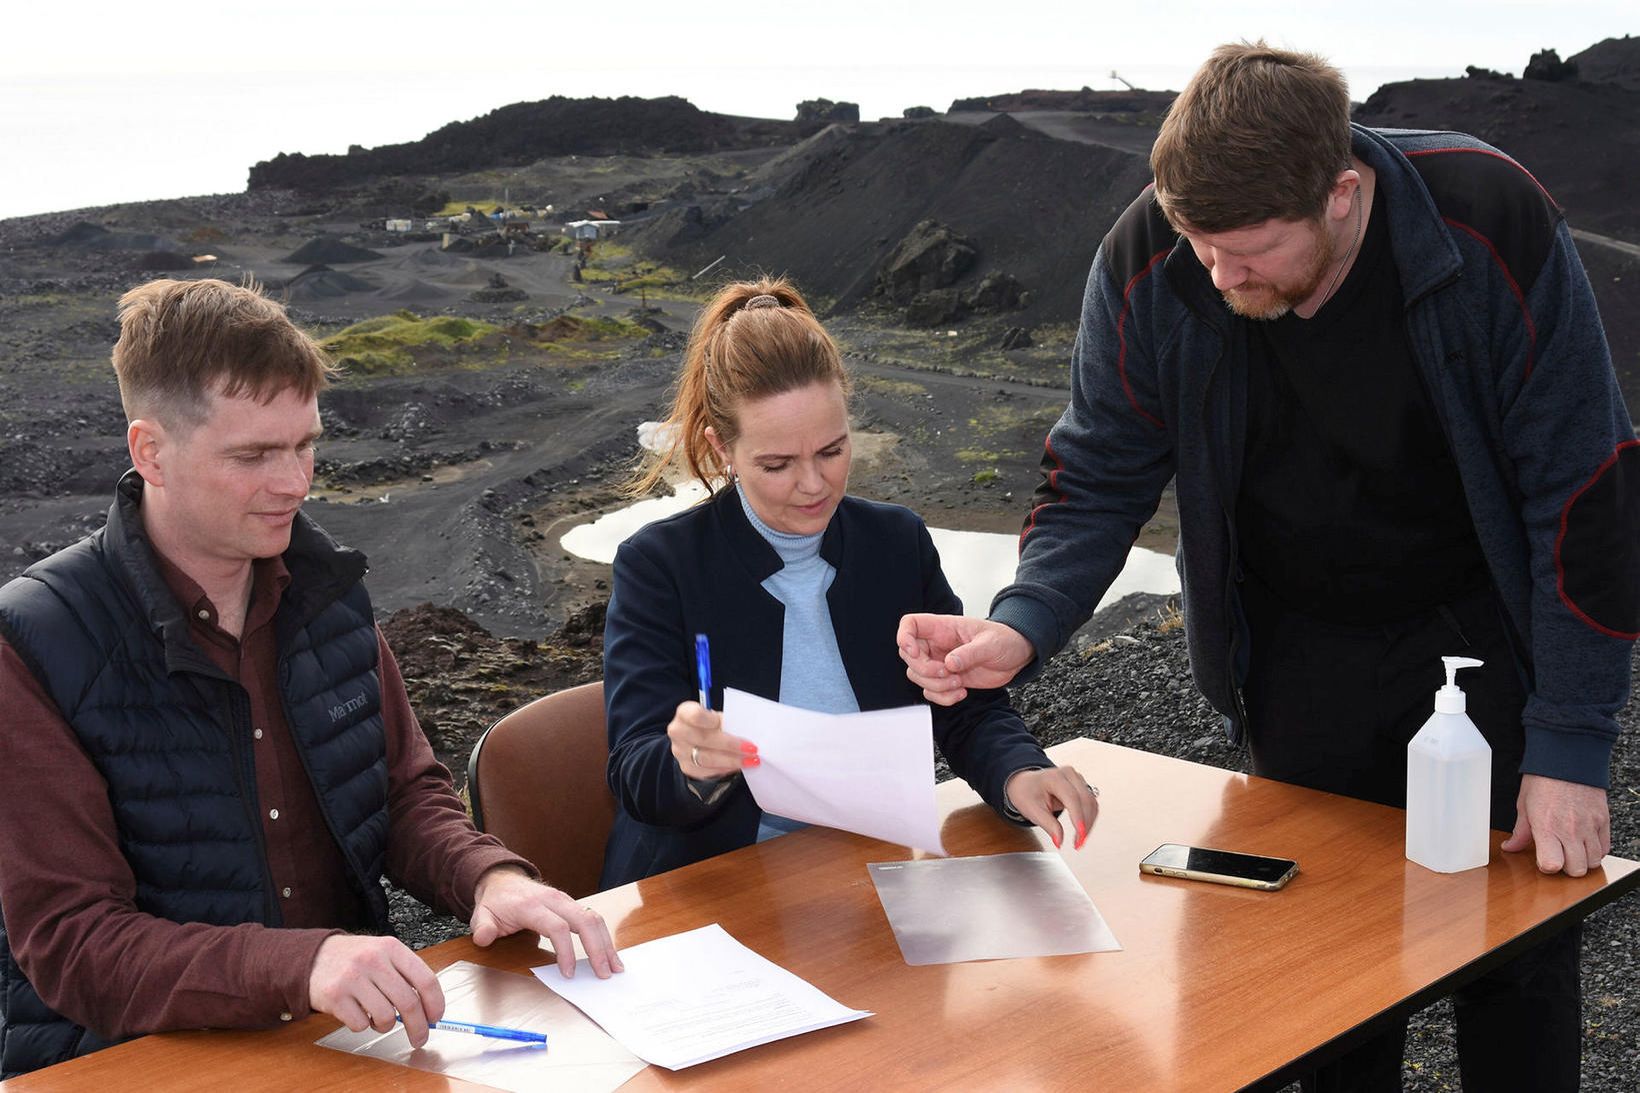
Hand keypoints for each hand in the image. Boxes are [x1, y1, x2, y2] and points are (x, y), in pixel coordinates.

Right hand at [308, 934, 443, 1046]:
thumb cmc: (355, 958)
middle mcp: (373, 960)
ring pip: (386, 1017)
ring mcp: (353, 978)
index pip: (426, 979)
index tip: (436, 1018)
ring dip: (386, 1025)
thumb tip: (429, 1008)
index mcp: (391, 948)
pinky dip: (364, 1025)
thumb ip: (406, 974)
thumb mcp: (383, 953)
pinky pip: (361, 1024)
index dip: (436, 1003)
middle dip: (418, 1027)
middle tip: (419, 1037)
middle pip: (409, 1003)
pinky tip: (359, 1013)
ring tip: (378, 1017)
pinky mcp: (335, 996)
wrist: (313, 956)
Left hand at [470, 865, 624, 977]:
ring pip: (594, 918)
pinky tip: (610, 953)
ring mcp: (567, 901)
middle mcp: (555, 900)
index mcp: (533, 905)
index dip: (566, 951)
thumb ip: (483, 927)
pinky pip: (594, 919)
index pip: (557, 927)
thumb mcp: (482, 914)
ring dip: (607, 943)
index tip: (569, 974)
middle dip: (597, 948)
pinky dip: (604, 937)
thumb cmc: (496, 902)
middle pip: (584, 921)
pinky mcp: (573, 905)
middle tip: (604, 974)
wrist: (504, 879)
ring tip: (616, 967)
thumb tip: (483, 938)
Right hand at [667, 701, 758, 779]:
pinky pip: (707, 771)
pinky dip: (725, 769)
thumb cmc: (710, 724)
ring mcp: (680, 751)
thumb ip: (727, 722)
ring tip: (750, 760)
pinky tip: (738, 766)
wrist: (696, 739)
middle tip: (752, 748)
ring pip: (707, 758)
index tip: (728, 723)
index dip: (711, 720)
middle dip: (731, 744)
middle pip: (704, 739)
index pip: (695, 715)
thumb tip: (748, 732)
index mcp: (684, 713)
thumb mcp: (717, 717)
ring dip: (732, 760)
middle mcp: (677, 731)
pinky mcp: (687, 767)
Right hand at [897, 614, 1033, 705]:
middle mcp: (937, 645)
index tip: (916, 653)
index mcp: (943, 628)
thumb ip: (970, 653)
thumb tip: (949, 663)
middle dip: (925, 670)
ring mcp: (940, 663)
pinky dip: (943, 698)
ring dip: (936, 686)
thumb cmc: (1004, 640)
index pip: (910, 624)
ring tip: (960, 684)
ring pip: (918, 676)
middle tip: (949, 674)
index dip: (904, 638)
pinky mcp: (947, 680)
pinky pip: (931, 692)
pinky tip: (962, 693)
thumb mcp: (991, 643)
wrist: (1017, 656)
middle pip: (909, 656)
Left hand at [1005, 766, 1099, 849]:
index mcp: (1054, 777)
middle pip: (1085, 800)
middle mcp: (1069, 775)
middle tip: (1078, 843)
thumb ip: (1048, 825)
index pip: (1072, 797)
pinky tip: (1083, 830)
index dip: (1078, 817)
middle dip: (1085, 824)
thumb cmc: (1026, 793)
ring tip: (1080, 840)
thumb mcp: (1032, 810)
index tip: (1080, 834)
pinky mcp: (1081, 787)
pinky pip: (1091, 803)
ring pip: (1091, 803)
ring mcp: (1077, 779)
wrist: (1024, 784)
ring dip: (1089, 823)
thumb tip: (1059, 841)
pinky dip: (1089, 819)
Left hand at [1500, 775, 1609, 875]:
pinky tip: (1585, 842)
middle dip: (1566, 868)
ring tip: (1572, 849)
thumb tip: (1510, 847)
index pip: (1552, 865)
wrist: (1567, 757)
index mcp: (1546, 827)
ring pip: (1593, 862)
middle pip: (1576, 870)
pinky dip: (1596, 850)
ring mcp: (1590, 826)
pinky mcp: (1604, 820)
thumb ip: (1520, 832)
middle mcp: (1570, 830)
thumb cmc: (1542, 779)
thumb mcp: (1524, 805)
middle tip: (1559, 855)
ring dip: (1582, 860)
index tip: (1543, 858)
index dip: (1547, 867)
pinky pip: (1605, 848)